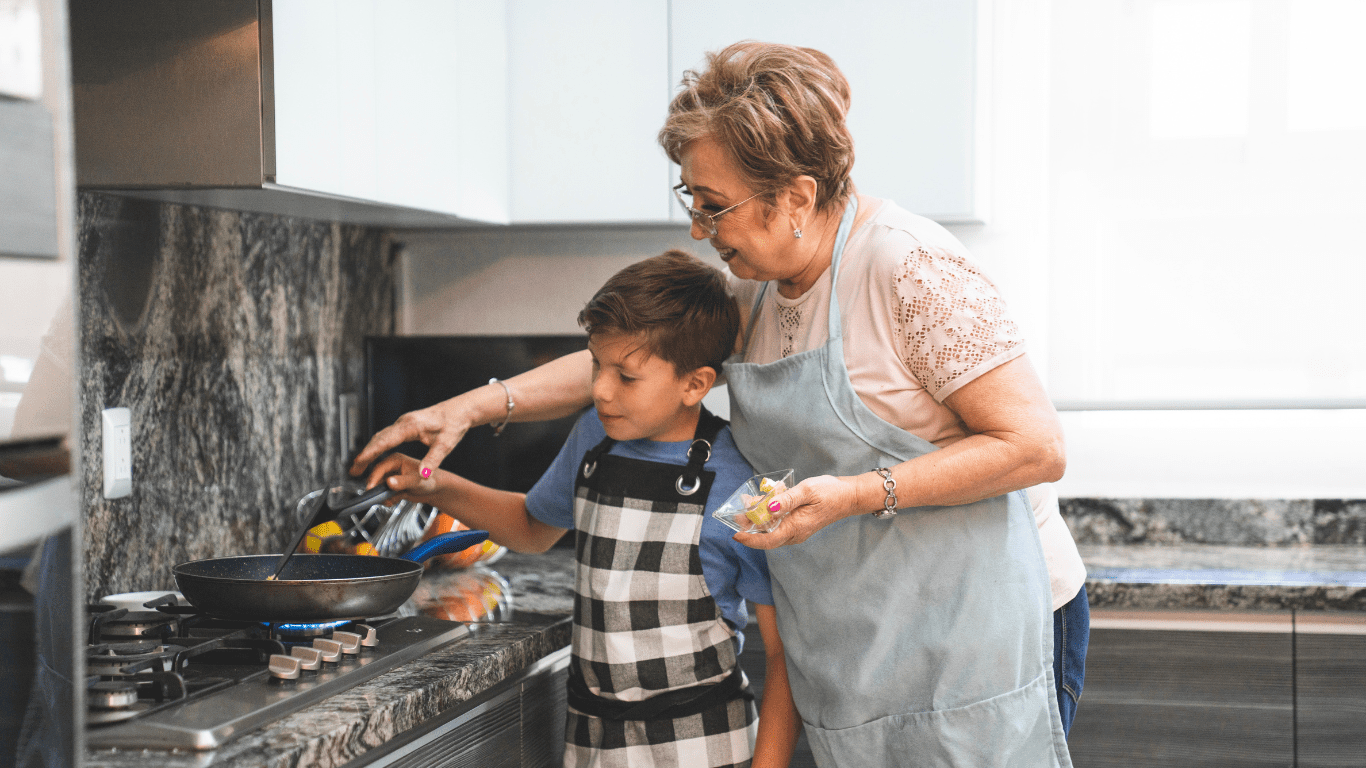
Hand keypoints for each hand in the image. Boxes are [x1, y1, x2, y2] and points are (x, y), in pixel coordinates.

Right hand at [349, 397, 476, 481]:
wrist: (461, 410)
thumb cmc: (454, 424)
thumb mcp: (445, 444)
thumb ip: (432, 460)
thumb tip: (422, 476)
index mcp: (410, 426)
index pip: (385, 441)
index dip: (370, 453)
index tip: (358, 462)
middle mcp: (403, 422)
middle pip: (378, 439)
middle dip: (364, 455)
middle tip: (353, 471)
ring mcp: (403, 423)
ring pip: (381, 437)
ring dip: (370, 451)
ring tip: (359, 466)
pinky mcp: (406, 425)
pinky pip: (387, 436)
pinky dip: (378, 446)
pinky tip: (375, 455)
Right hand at [363, 451, 439, 501]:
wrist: (435, 490)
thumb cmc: (429, 481)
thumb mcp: (416, 481)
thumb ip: (403, 482)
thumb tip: (389, 482)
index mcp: (396, 459)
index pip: (379, 467)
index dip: (373, 478)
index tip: (370, 488)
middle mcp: (391, 466)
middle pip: (375, 476)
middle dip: (374, 488)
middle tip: (375, 498)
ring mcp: (390, 476)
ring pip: (378, 486)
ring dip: (381, 495)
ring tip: (389, 502)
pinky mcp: (391, 485)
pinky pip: (382, 493)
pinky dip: (386, 498)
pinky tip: (393, 501)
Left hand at [733, 474, 863, 549]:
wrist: (849, 497)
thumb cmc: (830, 492)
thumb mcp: (807, 490)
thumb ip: (787, 499)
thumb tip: (768, 506)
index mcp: (796, 527)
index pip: (767, 540)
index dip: (749, 539)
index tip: (735, 534)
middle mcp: (795, 534)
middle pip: (766, 536)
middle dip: (750, 526)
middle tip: (738, 511)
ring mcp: (797, 531)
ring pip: (771, 531)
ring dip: (758, 520)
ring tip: (748, 503)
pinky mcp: (798, 525)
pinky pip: (778, 525)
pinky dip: (768, 516)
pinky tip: (763, 503)